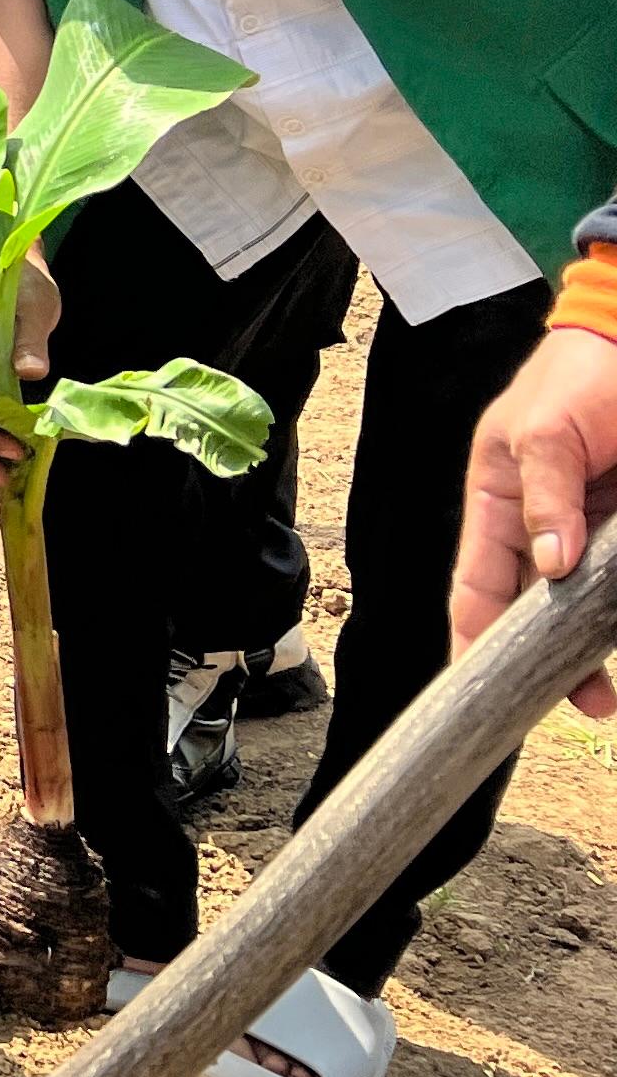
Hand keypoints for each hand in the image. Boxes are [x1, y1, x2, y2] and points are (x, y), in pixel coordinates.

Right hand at [453, 325, 616, 716]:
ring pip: (579, 604)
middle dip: (547, 658)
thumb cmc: (580, 375)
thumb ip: (546, 498)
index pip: (477, 586)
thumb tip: (551, 567)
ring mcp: (585, 529)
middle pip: (531, 607)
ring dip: (592, 647)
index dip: (473, 638)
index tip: (481, 687)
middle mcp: (538, 525)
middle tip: (584, 701)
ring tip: (609, 692)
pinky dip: (612, 613)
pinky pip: (612, 581)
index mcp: (496, 502)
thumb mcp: (544, 432)